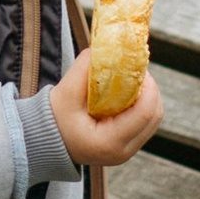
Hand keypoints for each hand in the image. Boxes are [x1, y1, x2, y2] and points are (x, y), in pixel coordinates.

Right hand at [45, 41, 162, 169]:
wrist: (45, 142)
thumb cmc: (53, 119)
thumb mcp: (65, 92)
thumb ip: (85, 68)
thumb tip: (106, 46)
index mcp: (109, 143)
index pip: (145, 113)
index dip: (148, 86)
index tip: (137, 67)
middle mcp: (122, 152)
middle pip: (154, 116)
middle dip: (150, 90)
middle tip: (134, 70)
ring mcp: (126, 152)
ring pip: (152, 120)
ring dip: (147, 97)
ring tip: (130, 80)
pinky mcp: (126, 146)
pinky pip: (144, 123)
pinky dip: (141, 105)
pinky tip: (126, 92)